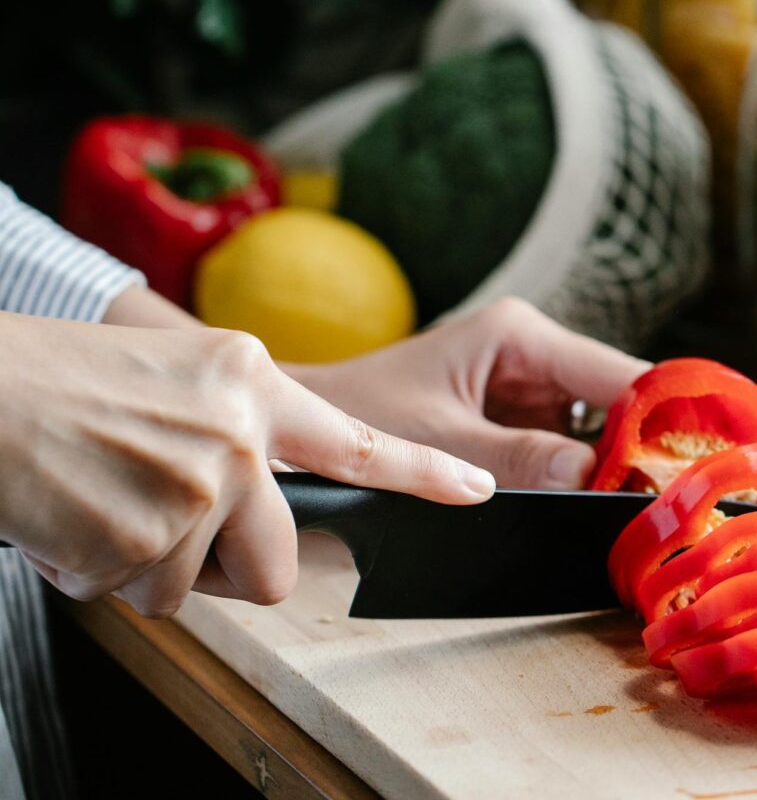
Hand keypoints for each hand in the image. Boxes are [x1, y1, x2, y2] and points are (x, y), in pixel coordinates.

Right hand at [0, 313, 493, 617]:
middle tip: (172, 526)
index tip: (476, 489)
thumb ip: (240, 432)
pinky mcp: (151, 537)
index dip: (424, 472)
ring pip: (205, 585)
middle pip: (281, 558)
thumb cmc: (64, 383)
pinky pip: (149, 597)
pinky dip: (111, 574)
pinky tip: (80, 520)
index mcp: (252, 382)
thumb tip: (265, 503)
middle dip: (233, 564)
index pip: (357, 441)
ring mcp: (200, 484)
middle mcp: (239, 432)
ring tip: (108, 503)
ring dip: (155, 565)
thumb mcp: (177, 377)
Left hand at [289, 298, 649, 489]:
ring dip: (619, 466)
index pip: (616, 373)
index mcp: (517, 336)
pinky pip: (569, 445)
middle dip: (644, 448)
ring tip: (649, 510)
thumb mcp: (438, 439)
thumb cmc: (359, 413)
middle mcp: (531, 352)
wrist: (309, 422)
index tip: (696, 466)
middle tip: (677, 502)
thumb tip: (594, 477)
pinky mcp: (518, 416)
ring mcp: (527, 385)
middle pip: (617, 401)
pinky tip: (606, 506)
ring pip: (599, 427)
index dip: (661, 417)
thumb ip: (516, 459)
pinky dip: (586, 476)